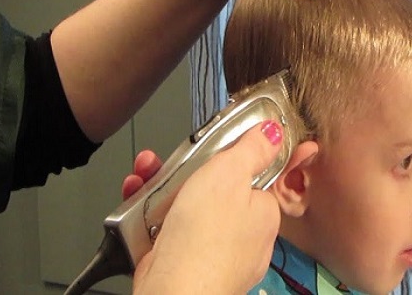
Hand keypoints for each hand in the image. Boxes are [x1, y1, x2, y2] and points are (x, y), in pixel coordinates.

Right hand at [131, 121, 283, 294]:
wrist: (173, 291)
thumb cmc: (205, 238)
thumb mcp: (230, 174)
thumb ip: (252, 150)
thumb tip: (273, 132)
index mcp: (263, 214)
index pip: (254, 176)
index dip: (232, 157)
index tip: (213, 147)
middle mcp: (242, 236)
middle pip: (216, 189)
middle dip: (187, 170)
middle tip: (172, 160)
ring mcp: (213, 252)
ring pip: (187, 208)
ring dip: (162, 186)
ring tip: (146, 172)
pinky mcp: (183, 263)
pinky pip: (168, 229)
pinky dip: (150, 214)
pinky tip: (138, 201)